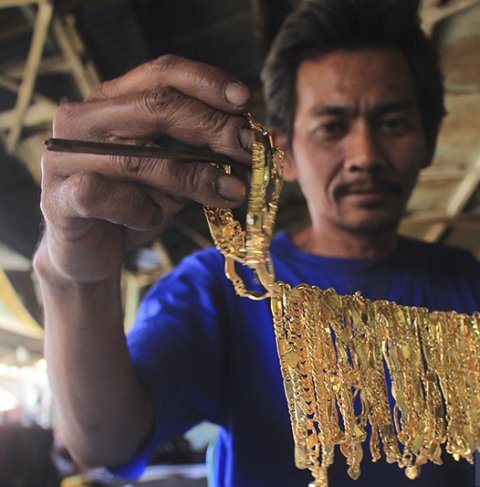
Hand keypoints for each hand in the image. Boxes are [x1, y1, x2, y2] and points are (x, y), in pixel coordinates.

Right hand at [36, 55, 251, 282]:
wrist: (91, 254)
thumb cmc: (136, 204)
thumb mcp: (175, 172)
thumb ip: (201, 152)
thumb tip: (248, 143)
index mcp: (113, 101)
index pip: (162, 73)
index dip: (206, 82)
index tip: (245, 101)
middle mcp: (84, 119)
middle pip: (156, 106)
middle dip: (212, 127)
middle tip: (249, 150)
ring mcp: (66, 157)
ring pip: (139, 156)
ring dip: (194, 176)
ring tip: (233, 191)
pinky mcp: (58, 198)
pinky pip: (107, 195)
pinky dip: (141, 208)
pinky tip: (156, 217)